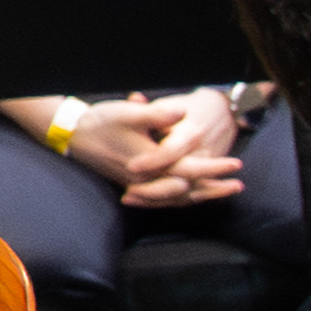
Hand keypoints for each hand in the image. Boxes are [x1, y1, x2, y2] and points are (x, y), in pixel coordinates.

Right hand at [74, 89, 251, 209]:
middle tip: (238, 186)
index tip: (236, 165)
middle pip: (187, 190)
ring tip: (222, 192)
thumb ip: (157, 115)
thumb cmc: (101, 121)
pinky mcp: (133, 184)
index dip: (214, 168)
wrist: (72, 135)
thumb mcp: (129, 113)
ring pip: (176, 197)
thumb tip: (182, 112)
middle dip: (214, 189)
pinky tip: (192, 195)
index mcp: (149, 163)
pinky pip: (163, 198)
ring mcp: (139, 184)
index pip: (190, 169)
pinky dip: (181, 198)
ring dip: (201, 195)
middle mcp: (146, 179)